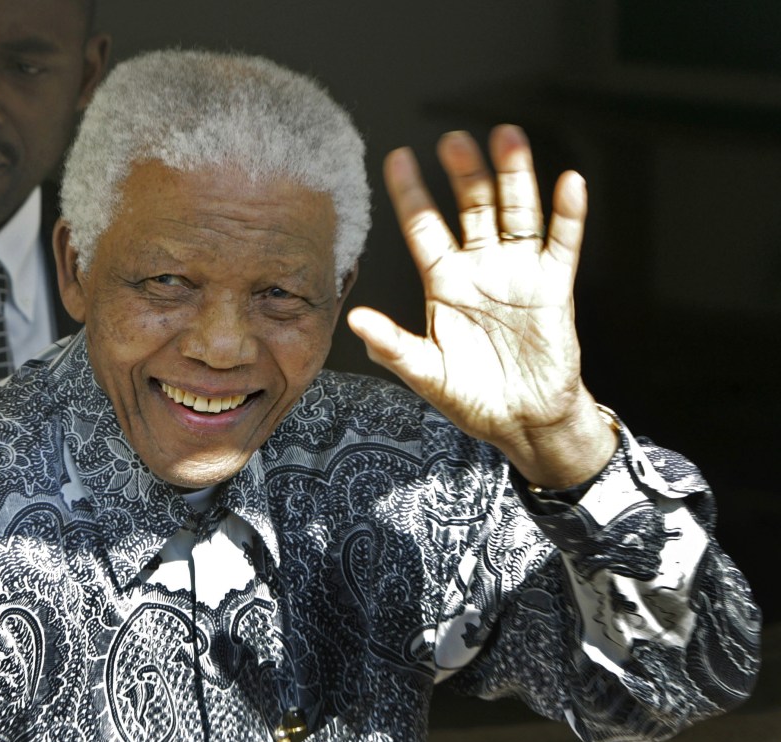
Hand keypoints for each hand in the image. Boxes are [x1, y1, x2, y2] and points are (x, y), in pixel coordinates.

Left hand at [346, 125, 615, 487]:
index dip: (411, 193)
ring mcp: (519, 274)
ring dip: (514, 176)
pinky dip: (569, 215)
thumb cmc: (472, 397)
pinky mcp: (554, 287)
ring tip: (506, 137)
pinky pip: (563, 244)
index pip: (424, 228)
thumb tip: (355, 320)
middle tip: (453, 140)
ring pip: (516, 213)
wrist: (523, 421)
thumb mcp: (426, 373)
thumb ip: (393, 346)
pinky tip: (569, 181)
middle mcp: (480, 269)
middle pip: (472, 208)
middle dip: (464, 174)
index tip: (397, 157)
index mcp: (445, 284)